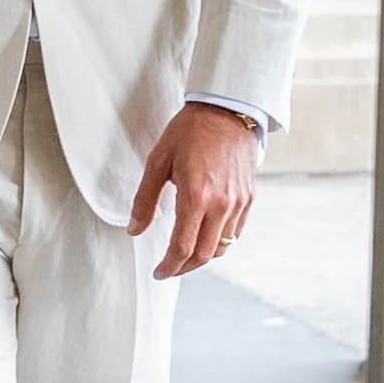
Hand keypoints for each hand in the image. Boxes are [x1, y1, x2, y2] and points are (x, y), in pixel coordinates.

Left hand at [128, 106, 258, 278]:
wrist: (228, 110)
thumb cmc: (190, 131)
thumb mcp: (158, 161)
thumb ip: (145, 199)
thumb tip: (134, 229)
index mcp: (196, 196)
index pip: (182, 248)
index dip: (168, 266)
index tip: (158, 272)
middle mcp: (221, 205)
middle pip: (203, 255)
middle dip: (183, 267)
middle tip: (168, 268)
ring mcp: (238, 203)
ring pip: (222, 247)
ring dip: (201, 256)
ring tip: (184, 253)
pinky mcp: (249, 198)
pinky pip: (235, 232)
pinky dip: (219, 241)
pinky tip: (204, 234)